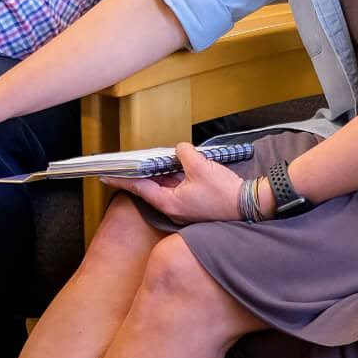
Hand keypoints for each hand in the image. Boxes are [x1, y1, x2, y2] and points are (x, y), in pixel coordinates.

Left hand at [102, 143, 244, 224]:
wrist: (251, 206)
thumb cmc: (225, 193)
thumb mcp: (200, 166)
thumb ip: (184, 154)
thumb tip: (179, 150)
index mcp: (171, 203)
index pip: (140, 188)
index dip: (122, 180)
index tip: (106, 176)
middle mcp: (175, 208)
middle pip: (151, 188)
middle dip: (139, 175)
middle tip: (123, 165)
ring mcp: (186, 207)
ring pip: (166, 187)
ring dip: (159, 174)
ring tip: (146, 161)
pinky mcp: (197, 203)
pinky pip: (179, 188)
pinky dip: (173, 176)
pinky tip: (174, 164)